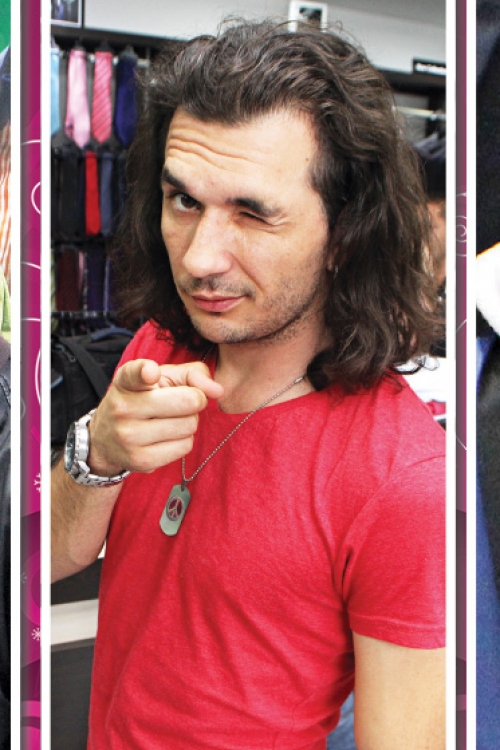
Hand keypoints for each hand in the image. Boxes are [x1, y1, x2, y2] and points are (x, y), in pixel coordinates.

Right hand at [87, 359, 223, 475]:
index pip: (135, 373)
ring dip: (189, 422)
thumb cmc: (144, 400)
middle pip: (188, 401)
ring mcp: (129, 436)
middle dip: (194, 400)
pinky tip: (166, 437)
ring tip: (169, 420)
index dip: (146, 372)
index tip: (151, 373)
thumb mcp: (162, 378)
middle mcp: (123, 407)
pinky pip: (185, 447)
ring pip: (189, 425)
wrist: (106, 440)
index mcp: (126, 381)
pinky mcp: (141, 460)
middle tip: (180, 403)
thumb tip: (218, 391)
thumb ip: (193, 374)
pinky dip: (183, 440)